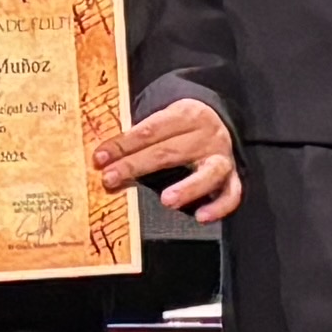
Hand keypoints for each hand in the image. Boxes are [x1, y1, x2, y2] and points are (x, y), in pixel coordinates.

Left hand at [96, 94, 243, 225]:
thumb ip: (137, 139)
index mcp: (185, 114)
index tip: (99, 158)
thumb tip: (103, 160)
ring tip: (166, 200)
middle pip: (170, 152)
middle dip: (137, 166)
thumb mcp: (161, 121)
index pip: (149, 131)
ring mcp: (221, 156)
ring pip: (208, 173)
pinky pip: (231, 194)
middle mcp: (206, 134)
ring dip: (187, 188)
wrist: (218, 117)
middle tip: (111, 179)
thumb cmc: (179, 125)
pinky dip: (219, 207)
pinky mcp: (231, 176)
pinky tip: (201, 217)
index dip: (122, 145)